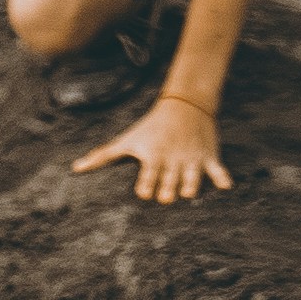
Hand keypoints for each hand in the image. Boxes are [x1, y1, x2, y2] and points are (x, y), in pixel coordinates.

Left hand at [72, 94, 226, 205]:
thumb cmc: (150, 127)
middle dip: (166, 195)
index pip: (147, 182)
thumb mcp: (127, 140)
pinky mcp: (209, 157)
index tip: (144, 190)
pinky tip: (224, 187)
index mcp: (153, 157)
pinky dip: (222, 178)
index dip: (145, 190)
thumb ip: (102, 156)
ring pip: (192, 184)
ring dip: (189, 190)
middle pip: (169, 189)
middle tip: (164, 193)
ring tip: (185, 189)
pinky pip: (218, 171)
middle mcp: (172, 160)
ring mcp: (192, 160)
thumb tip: (75, 169)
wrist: (183, 105)